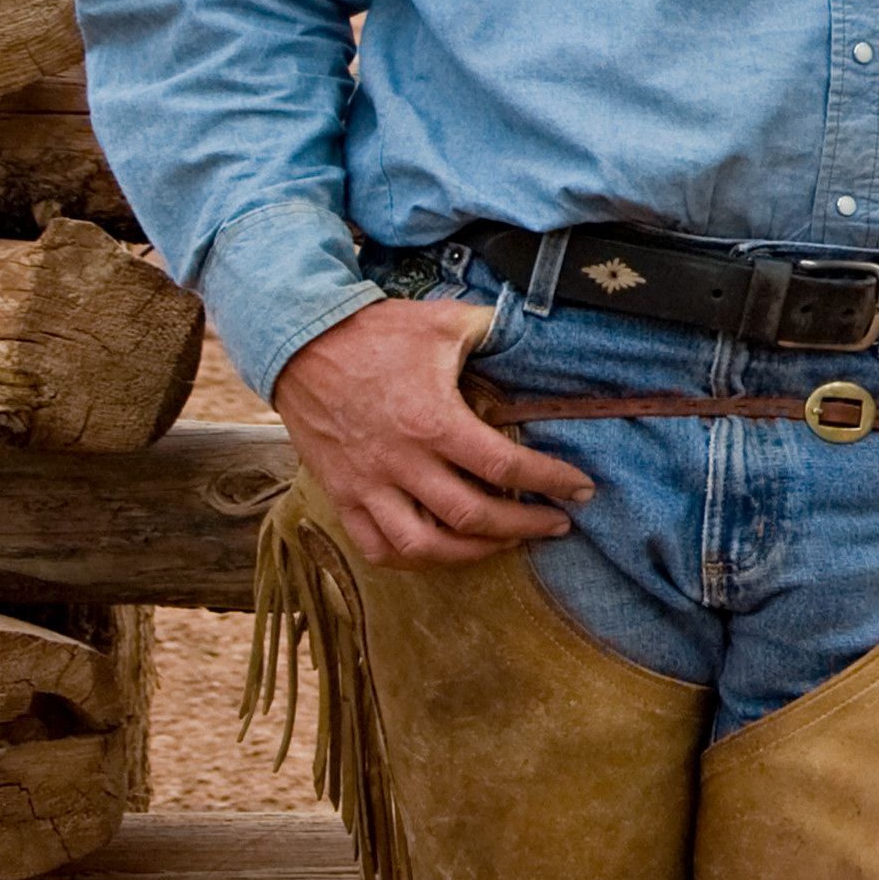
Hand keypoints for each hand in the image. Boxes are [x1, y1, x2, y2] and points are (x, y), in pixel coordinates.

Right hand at [270, 294, 592, 567]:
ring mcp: (366, 484)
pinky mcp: (339, 494)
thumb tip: (534, 332)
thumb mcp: (444, 321)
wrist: (297, 342)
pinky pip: (374, 546)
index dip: (551, 480)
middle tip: (558, 523)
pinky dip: (411, 559)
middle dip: (525, 525)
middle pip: (471, 516)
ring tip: (506, 542)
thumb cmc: (374, 332)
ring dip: (471, 552)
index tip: (580, 488)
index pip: (504, 466)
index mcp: (432, 422)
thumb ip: (492, 330)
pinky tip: (443, 551)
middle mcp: (399, 462)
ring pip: (421, 545)